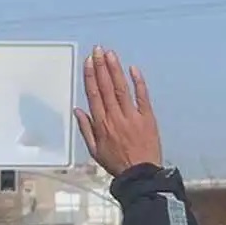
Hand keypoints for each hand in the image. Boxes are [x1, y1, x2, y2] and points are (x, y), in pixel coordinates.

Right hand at [74, 47, 162, 176]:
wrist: (141, 174)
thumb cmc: (116, 163)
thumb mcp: (95, 150)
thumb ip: (86, 129)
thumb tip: (78, 110)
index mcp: (101, 125)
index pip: (94, 96)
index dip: (91, 77)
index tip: (88, 62)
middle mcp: (115, 117)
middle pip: (106, 88)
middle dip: (101, 67)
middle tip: (97, 50)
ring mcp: (132, 116)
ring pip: (121, 88)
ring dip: (115, 70)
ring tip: (110, 54)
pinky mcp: (147, 118)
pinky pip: (142, 96)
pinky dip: (138, 82)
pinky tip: (132, 69)